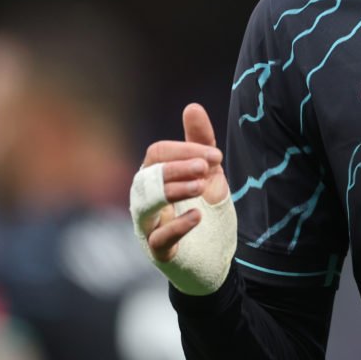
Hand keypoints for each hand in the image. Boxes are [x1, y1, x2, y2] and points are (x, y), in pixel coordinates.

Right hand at [137, 103, 230, 261]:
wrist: (216, 252)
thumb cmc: (204, 207)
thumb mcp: (208, 172)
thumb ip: (200, 142)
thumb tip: (192, 106)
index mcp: (153, 175)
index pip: (157, 153)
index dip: (184, 150)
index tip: (216, 156)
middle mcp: (144, 198)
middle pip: (149, 174)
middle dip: (178, 167)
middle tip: (208, 167)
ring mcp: (148, 225)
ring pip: (146, 204)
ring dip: (174, 191)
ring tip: (201, 186)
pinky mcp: (160, 251)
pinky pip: (158, 238)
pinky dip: (177, 226)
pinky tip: (197, 216)